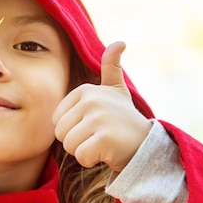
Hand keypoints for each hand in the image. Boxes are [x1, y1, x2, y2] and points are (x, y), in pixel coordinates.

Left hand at [52, 41, 151, 170]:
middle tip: (98, 136)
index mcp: (86, 89)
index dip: (72, 128)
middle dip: (76, 141)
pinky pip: (81, 156)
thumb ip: (111, 67)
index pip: (56, 120)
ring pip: (69, 146)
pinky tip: (106, 152)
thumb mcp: (116, 90)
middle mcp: (92, 100)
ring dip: (83, 151)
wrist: (146, 144)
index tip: (94, 124)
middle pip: (60, 133)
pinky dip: (91, 160)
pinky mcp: (105, 139)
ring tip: (102, 143)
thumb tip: (120, 42)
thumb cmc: (122, 119)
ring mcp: (100, 118)